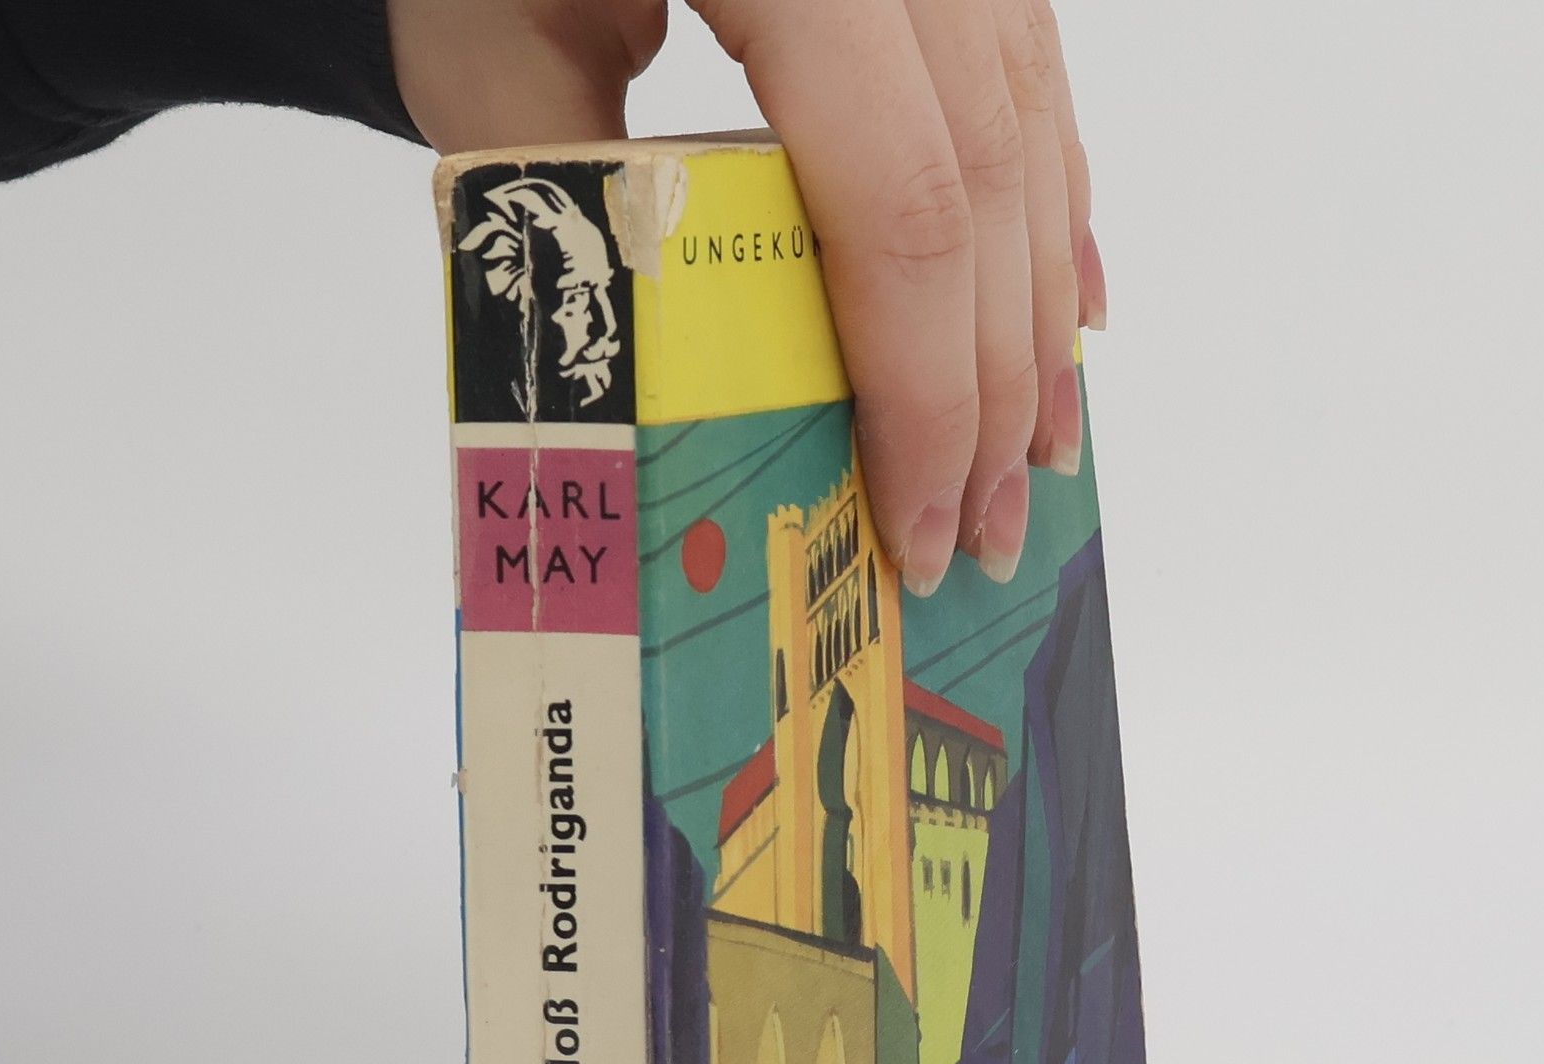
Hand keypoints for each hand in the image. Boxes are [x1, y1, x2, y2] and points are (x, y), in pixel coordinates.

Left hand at [389, 0, 1100, 592]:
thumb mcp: (478, 37)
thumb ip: (562, 207)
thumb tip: (667, 395)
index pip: (896, 199)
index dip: (922, 386)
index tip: (916, 525)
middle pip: (987, 185)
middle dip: (992, 387)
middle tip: (985, 533)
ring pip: (1032, 135)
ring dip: (1041, 316)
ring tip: (1038, 452)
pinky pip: (1034, 76)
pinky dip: (1053, 204)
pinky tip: (1065, 304)